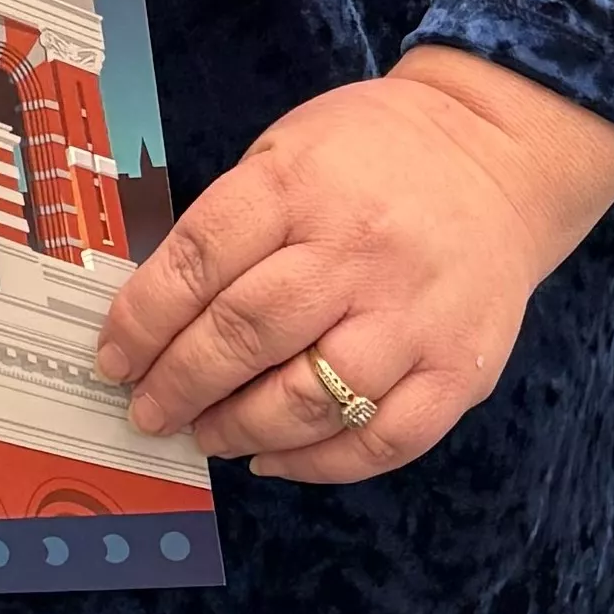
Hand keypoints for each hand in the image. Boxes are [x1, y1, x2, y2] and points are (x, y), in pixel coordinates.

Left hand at [94, 45, 613, 484]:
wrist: (499, 159)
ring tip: (204, 434)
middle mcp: (356, 252)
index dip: (142, 319)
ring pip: (309, 399)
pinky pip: (382, 440)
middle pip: (246, 334)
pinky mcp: (457, 370)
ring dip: (239, 429)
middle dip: (179, 385)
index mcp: (300, 185)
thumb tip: (158, 313)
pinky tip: (273, 458)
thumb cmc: (375, 153)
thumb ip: (232, 222)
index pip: (200, 260)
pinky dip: (318, 464)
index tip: (113, 358)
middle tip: (148, 410)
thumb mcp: (288, 149)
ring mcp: (412, 317)